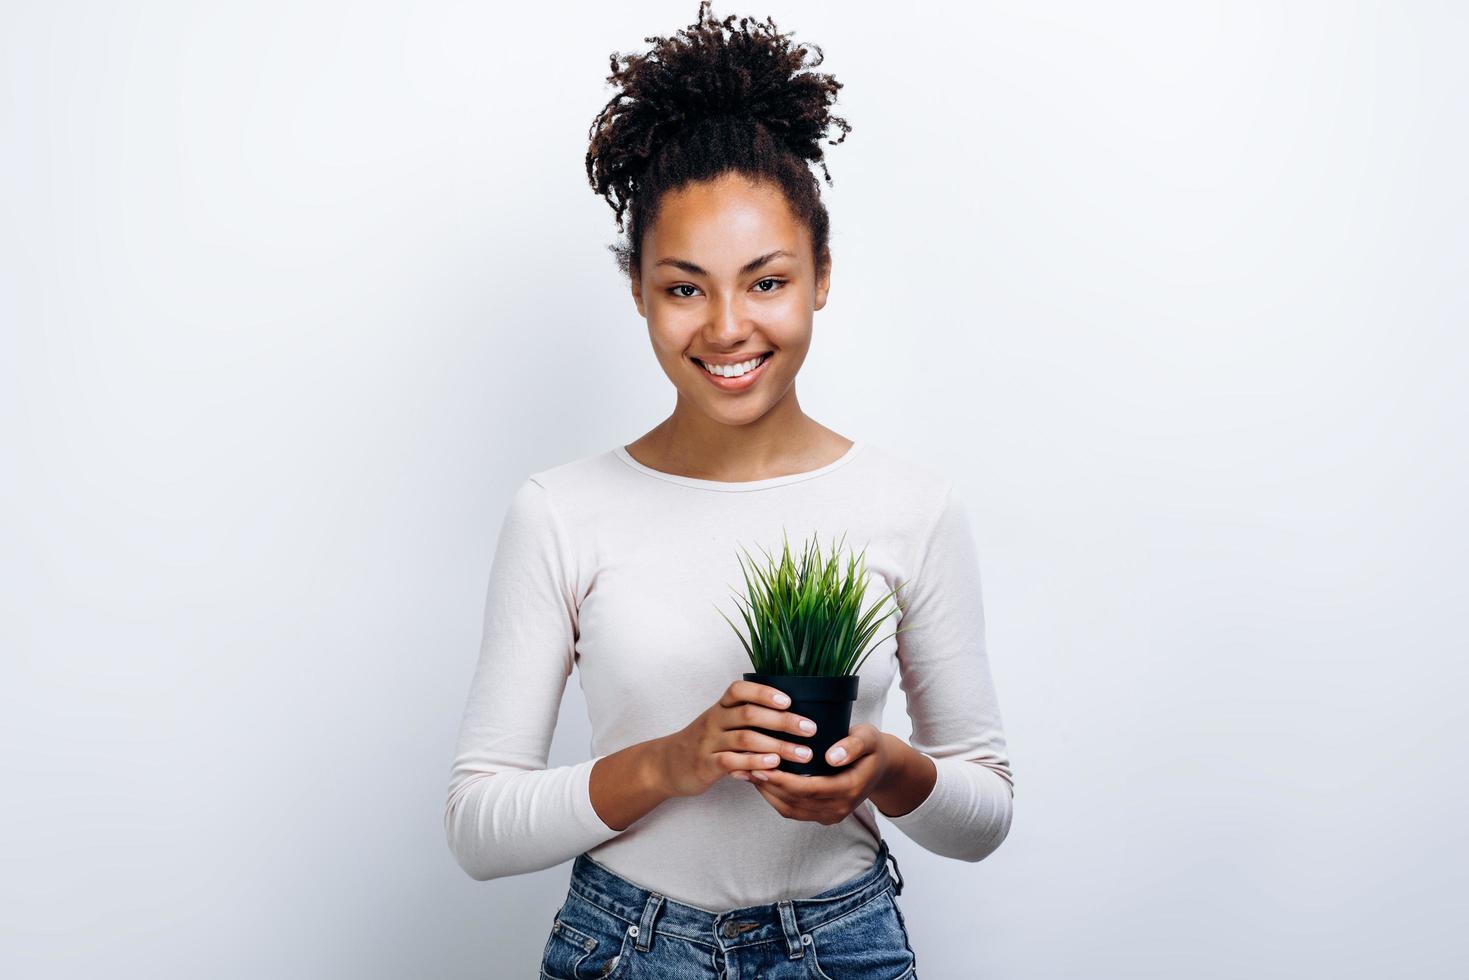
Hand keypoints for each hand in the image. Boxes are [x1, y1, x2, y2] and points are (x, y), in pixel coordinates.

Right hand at [656, 680, 820, 797]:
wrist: (667, 764)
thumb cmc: (706, 743)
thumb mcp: (721, 723)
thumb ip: (748, 719)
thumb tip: (792, 717)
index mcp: (721, 707)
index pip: (740, 690)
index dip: (764, 692)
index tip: (789, 700)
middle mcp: (714, 720)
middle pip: (750, 714)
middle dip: (784, 721)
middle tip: (810, 729)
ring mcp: (708, 742)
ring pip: (745, 739)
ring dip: (778, 747)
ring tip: (803, 754)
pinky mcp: (705, 764)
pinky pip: (731, 761)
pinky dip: (754, 763)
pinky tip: (773, 766)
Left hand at [734, 723, 891, 824]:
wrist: (881, 767)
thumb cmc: (871, 747)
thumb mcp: (869, 737)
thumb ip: (853, 745)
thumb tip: (832, 757)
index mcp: (850, 788)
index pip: (809, 789)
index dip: (782, 779)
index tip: (762, 764)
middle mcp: (840, 807)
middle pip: (795, 801)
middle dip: (768, 785)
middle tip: (745, 765)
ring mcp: (831, 814)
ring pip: (790, 809)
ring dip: (767, 792)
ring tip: (747, 772)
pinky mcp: (822, 815)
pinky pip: (793, 810)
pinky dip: (774, 797)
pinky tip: (761, 780)